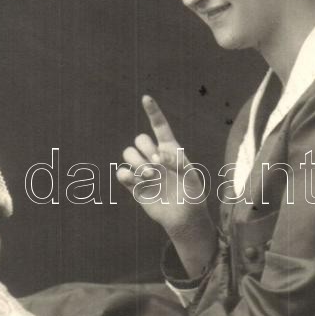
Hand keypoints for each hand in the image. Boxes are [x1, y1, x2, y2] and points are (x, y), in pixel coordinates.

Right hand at [117, 95, 212, 236]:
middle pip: (139, 139)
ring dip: (137, 162)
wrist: (185, 217)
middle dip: (145, 148)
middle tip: (157, 165)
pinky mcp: (135, 186)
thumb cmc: (192, 194)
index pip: (159, 126)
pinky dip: (126, 174)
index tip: (146, 98)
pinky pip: (122, 173)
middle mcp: (154, 157)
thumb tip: (158, 157)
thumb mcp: (191, 175)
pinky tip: (136, 180)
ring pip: (128, 154)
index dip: (153, 112)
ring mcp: (144, 171)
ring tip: (151, 176)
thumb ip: (177, 162)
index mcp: (170, 149)